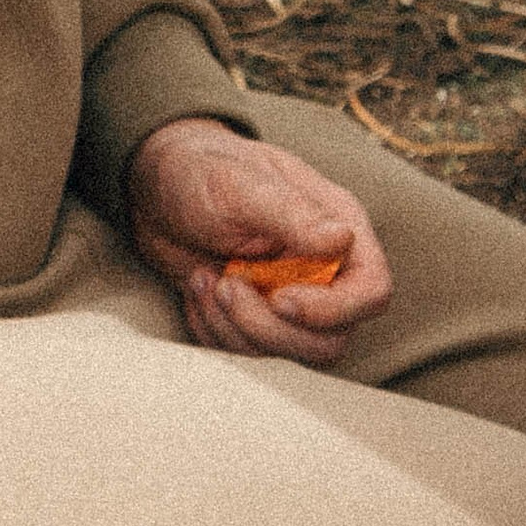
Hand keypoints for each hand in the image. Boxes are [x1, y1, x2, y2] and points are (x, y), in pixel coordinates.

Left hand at [123, 115, 391, 363]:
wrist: (154, 187)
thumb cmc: (201, 169)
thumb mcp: (238, 184)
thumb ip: (291, 213)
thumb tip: (343, 238)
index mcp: (336, 226)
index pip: (371, 290)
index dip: (334, 310)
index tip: (279, 299)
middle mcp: (322, 268)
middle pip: (331, 339)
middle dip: (270, 326)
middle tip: (227, 285)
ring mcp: (290, 297)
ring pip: (290, 355)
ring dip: (237, 328)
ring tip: (206, 280)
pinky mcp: (256, 318)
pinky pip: (249, 356)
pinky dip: (215, 333)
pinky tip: (198, 289)